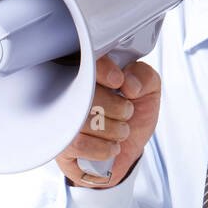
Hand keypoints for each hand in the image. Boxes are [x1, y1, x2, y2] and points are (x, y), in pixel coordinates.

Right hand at [55, 54, 160, 187]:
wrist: (129, 148)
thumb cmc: (133, 115)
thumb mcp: (148, 90)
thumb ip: (144, 77)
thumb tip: (129, 84)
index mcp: (86, 71)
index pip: (82, 58)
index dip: (101, 68)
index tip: (118, 81)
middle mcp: (66, 91)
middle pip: (85, 93)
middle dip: (117, 108)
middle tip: (126, 112)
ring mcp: (60, 119)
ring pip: (82, 121)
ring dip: (113, 130)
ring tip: (120, 130)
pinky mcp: (60, 146)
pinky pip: (78, 144)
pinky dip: (103, 148)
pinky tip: (110, 145)